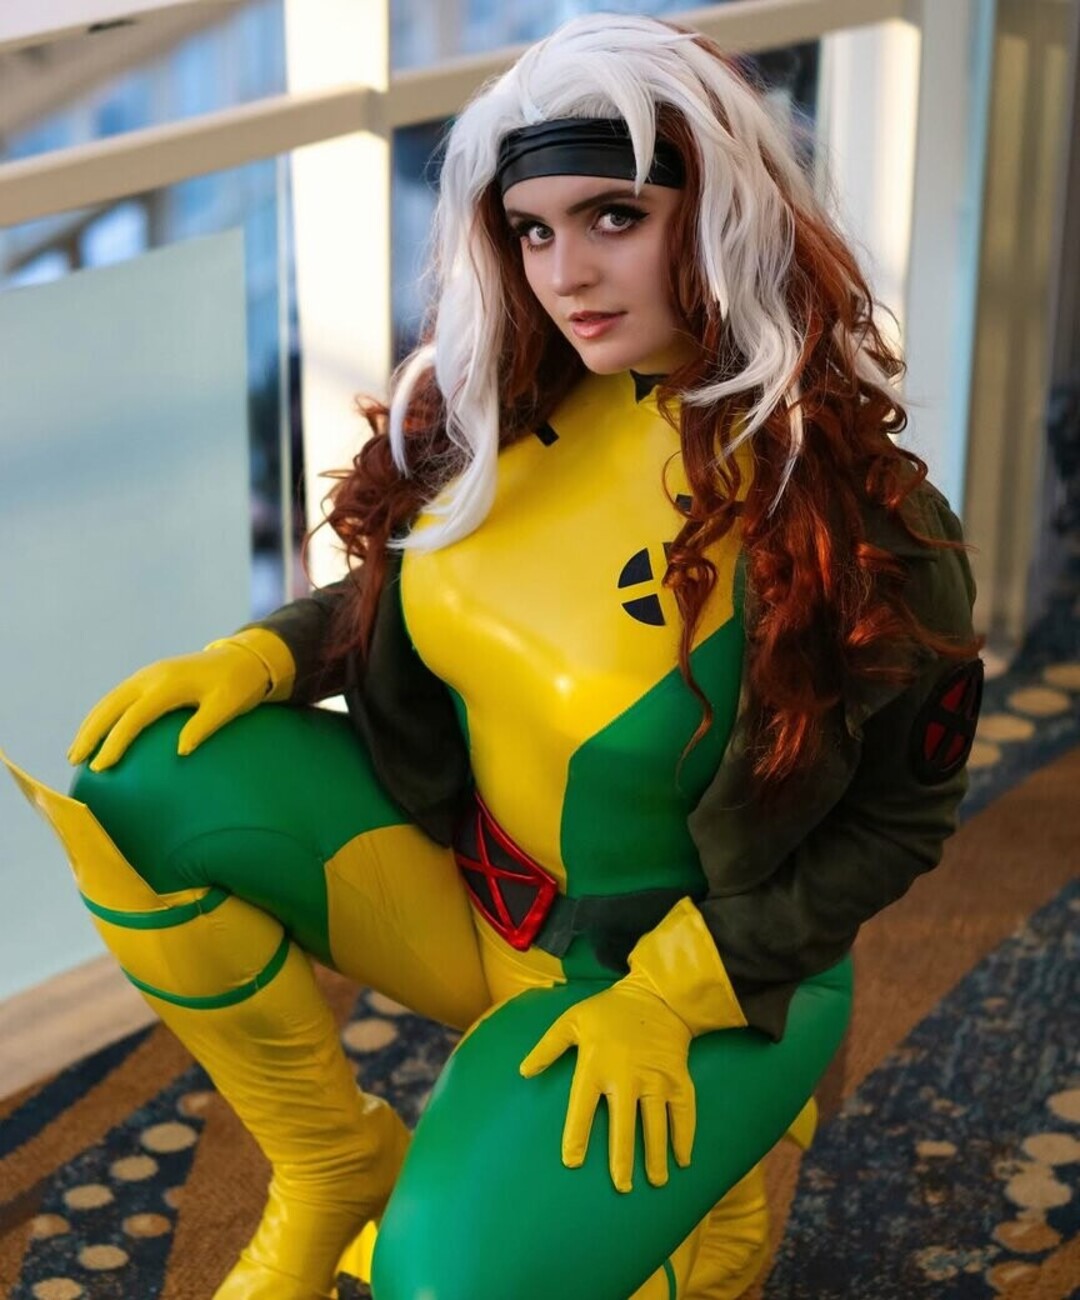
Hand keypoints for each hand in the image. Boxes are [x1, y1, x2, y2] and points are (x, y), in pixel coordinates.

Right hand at [68, 629, 293, 770]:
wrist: (241, 657)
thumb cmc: (238, 684)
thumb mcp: (228, 705)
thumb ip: (204, 725)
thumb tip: (181, 752)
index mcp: (168, 684)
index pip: (134, 717)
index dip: (115, 742)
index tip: (101, 767)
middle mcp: (151, 676)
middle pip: (110, 706)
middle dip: (90, 733)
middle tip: (75, 761)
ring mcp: (147, 675)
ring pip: (109, 701)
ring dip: (91, 724)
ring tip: (76, 752)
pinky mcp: (149, 678)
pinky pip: (119, 698)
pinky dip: (104, 716)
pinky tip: (98, 736)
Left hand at [520, 977, 694, 1192]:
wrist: (656, 995)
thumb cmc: (609, 1011)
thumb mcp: (572, 1021)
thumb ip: (548, 1047)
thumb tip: (523, 1072)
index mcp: (596, 1064)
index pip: (582, 1107)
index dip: (576, 1136)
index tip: (572, 1162)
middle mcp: (627, 1076)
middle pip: (623, 1125)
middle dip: (622, 1158)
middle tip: (621, 1186)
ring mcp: (656, 1078)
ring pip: (656, 1124)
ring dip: (656, 1154)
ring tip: (655, 1182)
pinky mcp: (679, 1078)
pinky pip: (684, 1112)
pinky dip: (685, 1136)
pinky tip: (683, 1159)